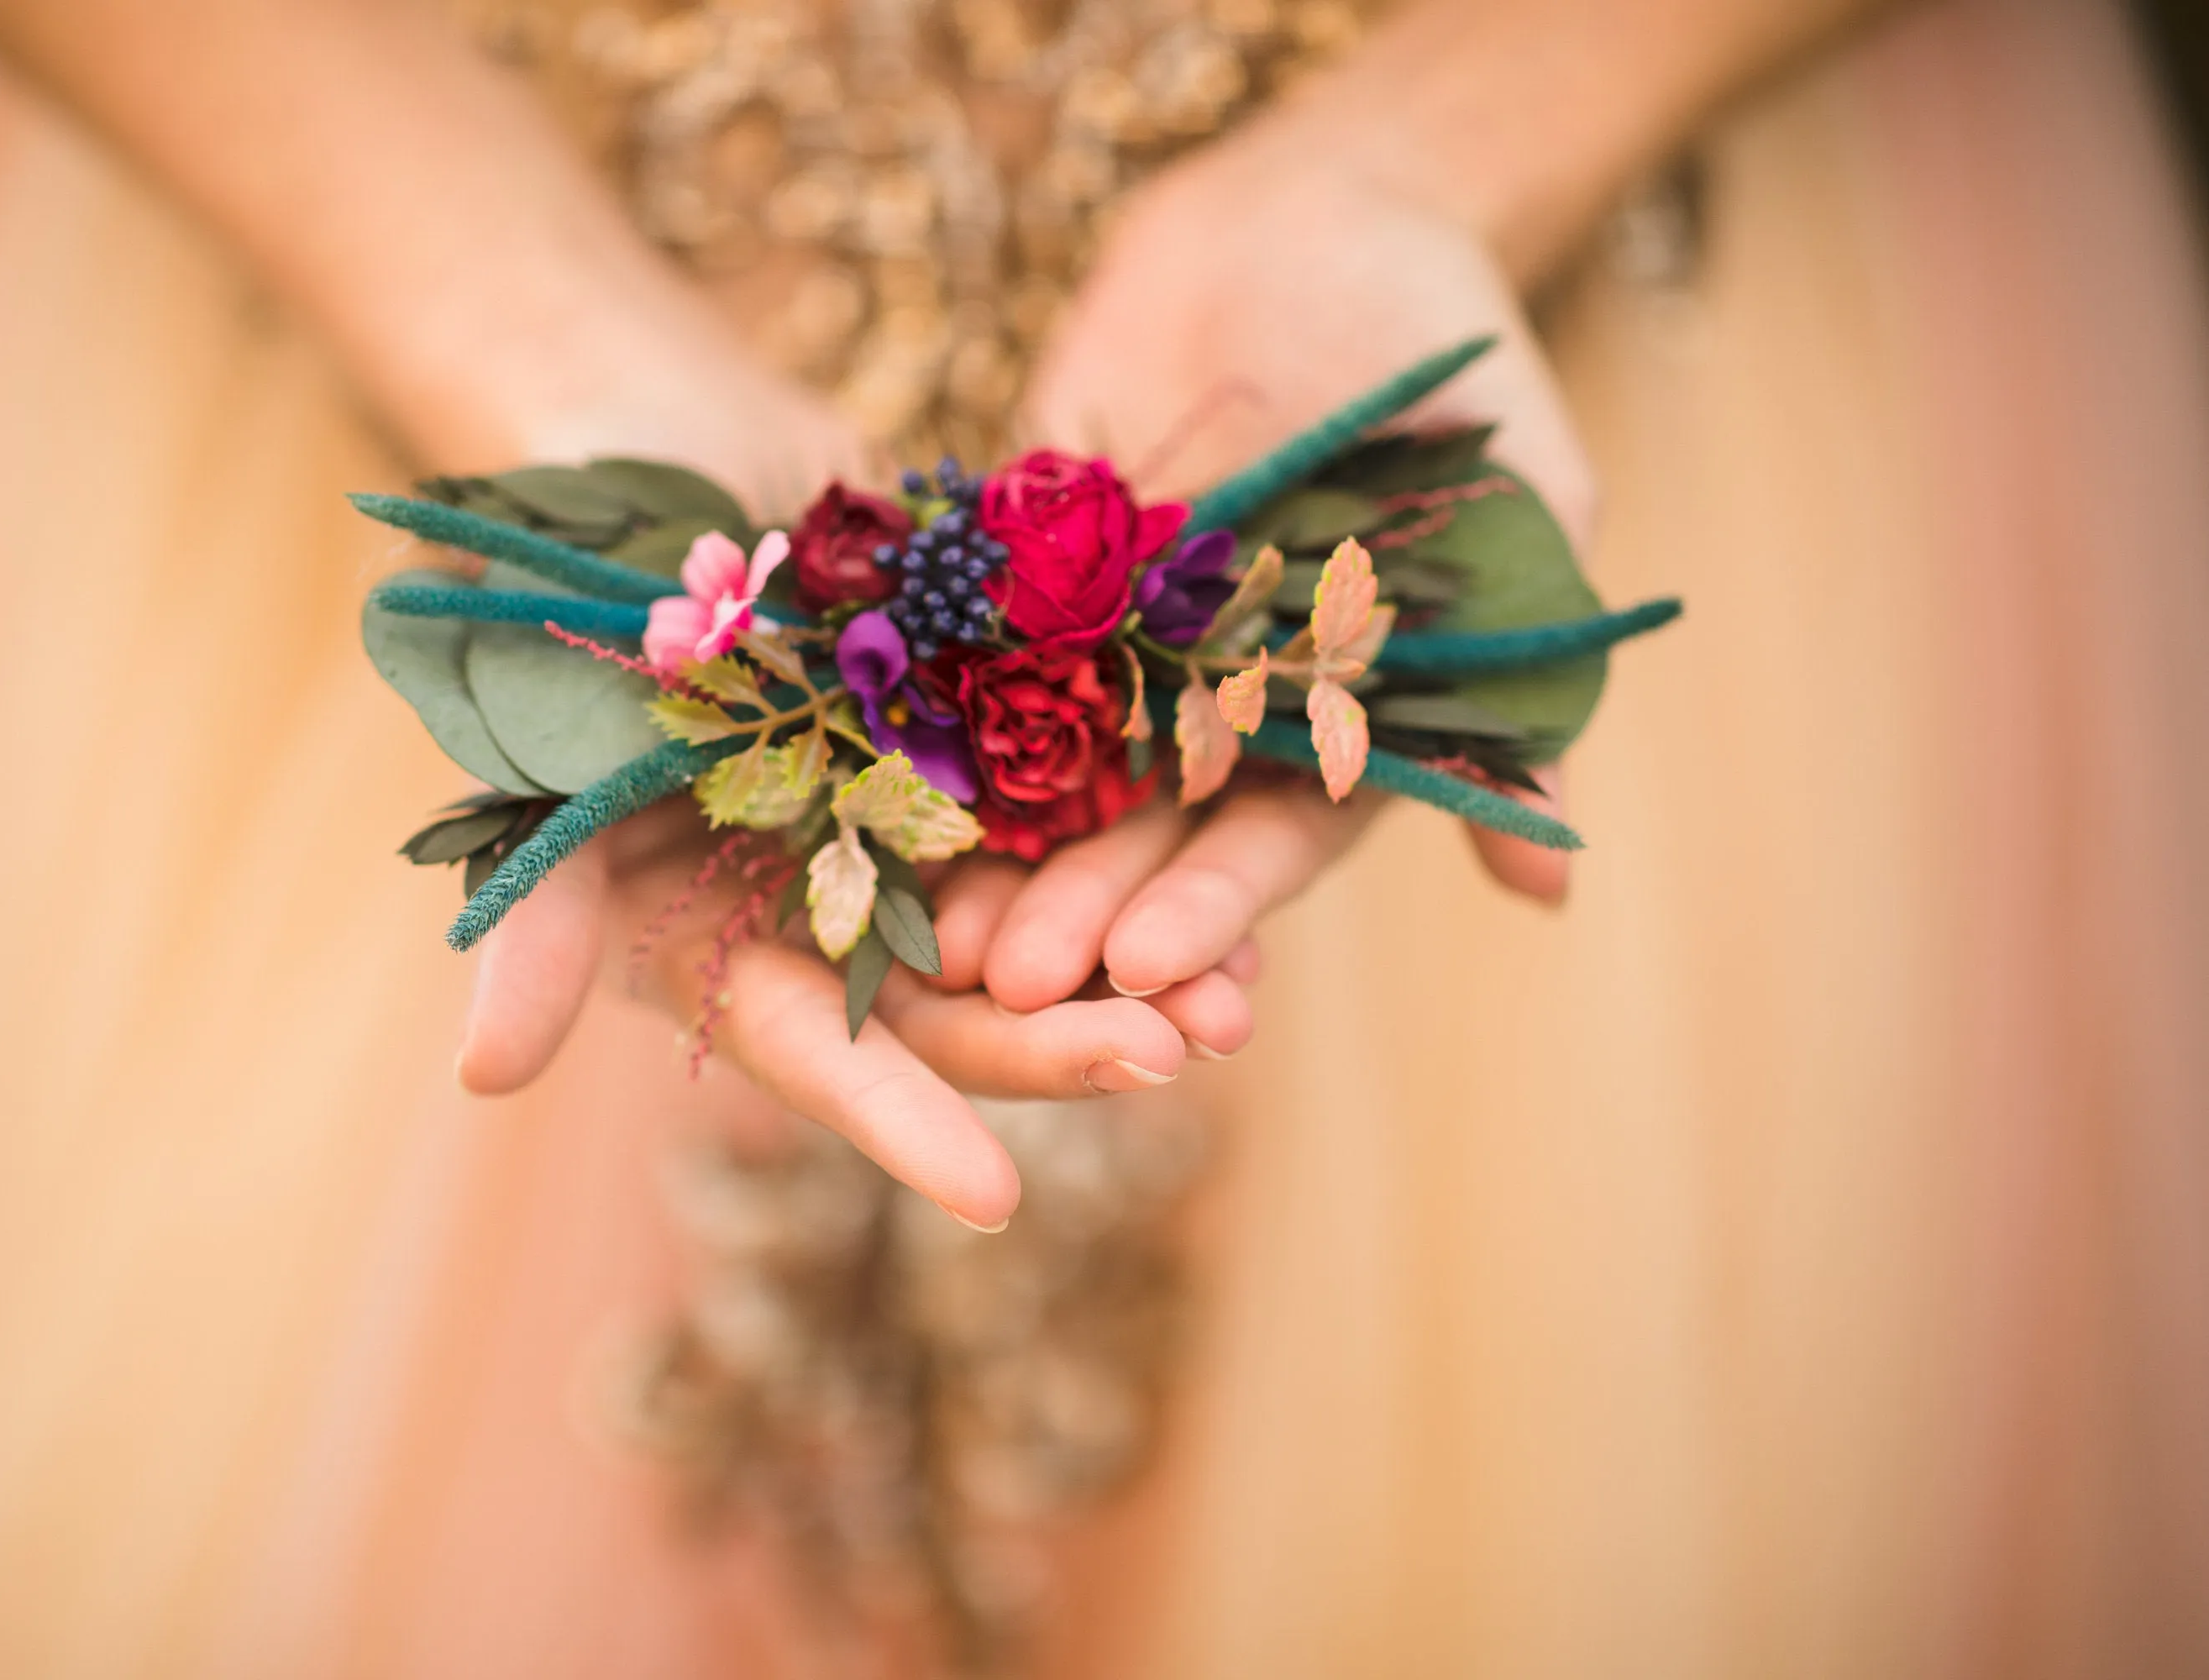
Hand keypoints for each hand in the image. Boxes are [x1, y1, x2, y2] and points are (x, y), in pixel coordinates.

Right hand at [442, 332, 1260, 1231]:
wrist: (654, 430)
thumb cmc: (560, 583)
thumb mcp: (537, 741)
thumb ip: (531, 910)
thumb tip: (482, 1079)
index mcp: (718, 938)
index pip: (813, 1050)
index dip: (899, 1123)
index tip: (997, 1202)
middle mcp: (827, 910)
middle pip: (956, 1006)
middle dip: (1063, 1040)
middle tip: (1180, 1051)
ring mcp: (915, 831)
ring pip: (1039, 933)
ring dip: (1138, 971)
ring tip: (1241, 996)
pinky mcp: (987, 747)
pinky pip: (1080, 821)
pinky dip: (1154, 858)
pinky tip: (1243, 884)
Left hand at [987, 95, 1601, 1011]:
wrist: (1313, 218)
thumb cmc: (1448, 360)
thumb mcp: (1516, 515)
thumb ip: (1509, 686)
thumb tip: (1546, 879)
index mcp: (1330, 720)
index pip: (1275, 837)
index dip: (1213, 907)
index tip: (1147, 969)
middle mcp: (1214, 710)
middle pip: (1142, 832)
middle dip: (1078, 910)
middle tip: (1004, 981)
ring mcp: (1111, 647)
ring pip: (1041, 771)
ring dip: (988, 855)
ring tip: (923, 929)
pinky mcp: (1021, 580)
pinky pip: (963, 654)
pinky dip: (921, 718)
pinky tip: (862, 781)